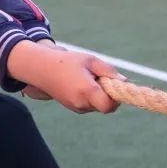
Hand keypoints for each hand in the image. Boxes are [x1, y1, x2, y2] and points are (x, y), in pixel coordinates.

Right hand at [8, 41, 124, 113]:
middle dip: (108, 94)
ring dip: (99, 94)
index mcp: (86, 91)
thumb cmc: (67, 61)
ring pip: (98, 105)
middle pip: (105, 106)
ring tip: (87, 78)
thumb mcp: (90, 60)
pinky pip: (89, 104)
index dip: (116, 97)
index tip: (114, 84)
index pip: (109, 105)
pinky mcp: (73, 107)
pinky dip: (91, 96)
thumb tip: (125, 81)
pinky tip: (81, 83)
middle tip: (100, 77)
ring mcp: (76, 107)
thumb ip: (108, 71)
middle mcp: (81, 103)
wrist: (41, 69)